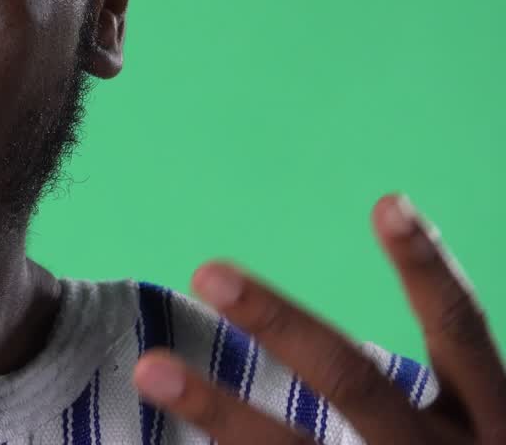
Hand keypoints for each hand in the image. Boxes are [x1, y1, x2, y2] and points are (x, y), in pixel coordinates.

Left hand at [132, 193, 505, 443]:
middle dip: (280, 322)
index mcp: (493, 426)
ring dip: (218, 412)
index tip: (387, 200)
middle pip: (356, 381)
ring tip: (149, 366)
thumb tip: (359, 319)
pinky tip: (172, 432)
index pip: (461, 333)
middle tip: (208, 270)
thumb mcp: (481, 440)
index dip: (427, 266)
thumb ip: (449, 399)